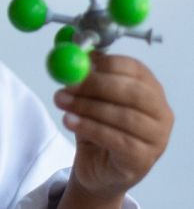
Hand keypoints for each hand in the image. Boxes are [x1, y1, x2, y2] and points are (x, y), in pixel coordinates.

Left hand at [54, 52, 173, 202]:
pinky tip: (69, 121)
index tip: (78, 64)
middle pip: (133, 92)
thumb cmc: (99, 127)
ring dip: (87, 107)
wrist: (98, 167)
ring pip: (124, 116)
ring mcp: (156, 137)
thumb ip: (86, 76)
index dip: (105, 64)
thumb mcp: (90, 97)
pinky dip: (90, 128)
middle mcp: (160, 111)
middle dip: (96, 85)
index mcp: (149, 88)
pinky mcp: (142, 158)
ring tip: (61, 103)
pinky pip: (117, 140)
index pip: (134, 69)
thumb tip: (75, 52)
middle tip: (68, 84)